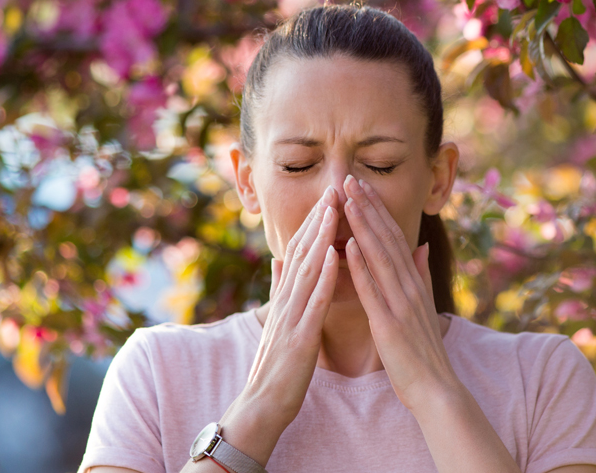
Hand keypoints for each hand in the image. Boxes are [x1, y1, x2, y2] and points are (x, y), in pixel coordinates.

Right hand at [215, 186, 338, 464]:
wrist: (261, 406)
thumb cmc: (276, 367)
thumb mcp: (279, 321)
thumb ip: (280, 290)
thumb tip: (279, 260)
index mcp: (286, 299)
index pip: (301, 253)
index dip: (314, 223)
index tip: (329, 196)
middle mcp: (286, 302)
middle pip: (303, 253)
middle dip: (318, 219)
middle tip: (334, 187)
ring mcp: (290, 318)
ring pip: (307, 270)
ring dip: (320, 237)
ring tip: (334, 209)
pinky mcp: (299, 338)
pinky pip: (313, 303)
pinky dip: (324, 277)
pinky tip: (334, 255)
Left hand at [341, 174, 461, 409]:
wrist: (436, 389)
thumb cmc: (423, 352)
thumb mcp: (423, 306)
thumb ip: (420, 274)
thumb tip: (419, 246)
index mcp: (413, 282)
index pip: (393, 237)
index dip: (377, 210)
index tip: (361, 185)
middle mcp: (409, 286)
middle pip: (386, 239)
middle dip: (368, 207)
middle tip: (349, 179)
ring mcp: (400, 303)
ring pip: (379, 256)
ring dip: (363, 226)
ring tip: (347, 199)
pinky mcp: (389, 323)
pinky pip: (373, 290)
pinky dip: (361, 266)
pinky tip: (348, 245)